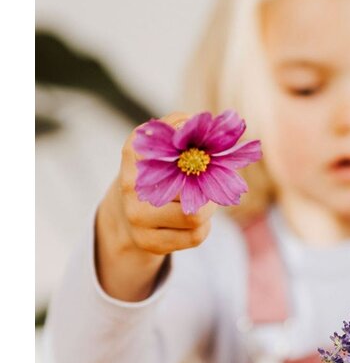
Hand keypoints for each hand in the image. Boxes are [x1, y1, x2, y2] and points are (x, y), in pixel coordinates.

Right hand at [96, 113, 216, 300]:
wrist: (126, 220)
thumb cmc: (156, 177)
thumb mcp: (160, 148)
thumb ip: (177, 129)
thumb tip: (196, 119)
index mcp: (134, 155)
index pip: (169, 145)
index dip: (193, 146)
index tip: (206, 149)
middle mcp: (132, 187)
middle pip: (191, 185)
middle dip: (208, 184)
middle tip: (210, 183)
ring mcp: (137, 218)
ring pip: (196, 215)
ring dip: (208, 208)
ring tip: (201, 202)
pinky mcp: (150, 243)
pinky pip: (196, 236)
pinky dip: (204, 227)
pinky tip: (193, 221)